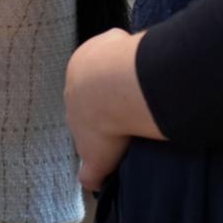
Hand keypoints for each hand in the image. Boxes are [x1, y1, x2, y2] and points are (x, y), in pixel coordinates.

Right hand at [65, 26, 159, 187]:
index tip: (122, 123)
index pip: (86, 109)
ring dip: (124, 71)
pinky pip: (121, 43)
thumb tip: (89, 184)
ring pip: (109, 62)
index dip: (103, 115)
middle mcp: (76, 77)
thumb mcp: (94, 158)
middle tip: (137, 105)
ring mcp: (92, 55)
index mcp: (71, 102)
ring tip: (147, 85)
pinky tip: (150, 64)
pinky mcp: (109, 38)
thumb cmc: (101, 124)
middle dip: (113, 92)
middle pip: (97, 84)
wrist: (110, 90)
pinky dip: (134, 52)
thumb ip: (90, 171)